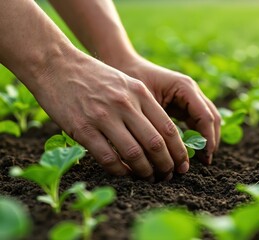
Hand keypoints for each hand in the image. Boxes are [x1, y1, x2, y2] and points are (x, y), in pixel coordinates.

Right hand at [34, 51, 190, 180]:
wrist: (56, 65)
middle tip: (168, 175)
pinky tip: (125, 173)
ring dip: (145, 171)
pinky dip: (120, 170)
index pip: (168, 128)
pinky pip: (107, 157)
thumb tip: (162, 137)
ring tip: (149, 178)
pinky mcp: (82, 128)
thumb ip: (144, 105)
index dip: (179, 151)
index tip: (182, 164)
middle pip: (155, 144)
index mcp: (139, 93)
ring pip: (134, 153)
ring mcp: (103, 116)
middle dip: (166, 165)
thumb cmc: (94, 77)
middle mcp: (125, 104)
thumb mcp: (126, 83)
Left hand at [109, 54, 220, 163]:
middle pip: (212, 118)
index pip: (205, 116)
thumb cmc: (130, 80)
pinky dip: (198, 135)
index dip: (208, 138)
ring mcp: (190, 96)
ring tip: (202, 159)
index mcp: (185, 87)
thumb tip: (166, 150)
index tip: (205, 157)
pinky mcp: (184, 103)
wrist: (123, 63)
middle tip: (206, 162)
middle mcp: (192, 90)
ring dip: (207, 139)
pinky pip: (198, 120)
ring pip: (208, 120)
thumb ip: (158, 123)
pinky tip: (191, 150)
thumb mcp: (144, 102)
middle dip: (211, 140)